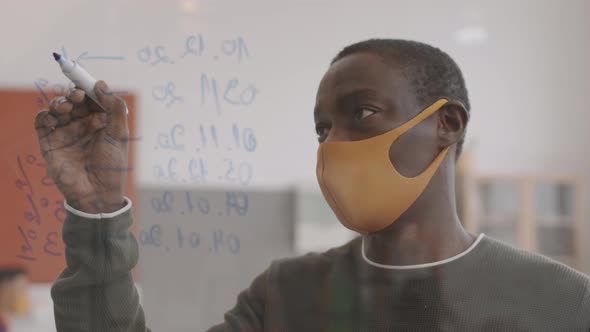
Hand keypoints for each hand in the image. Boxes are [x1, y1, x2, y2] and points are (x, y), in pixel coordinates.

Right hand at [34, 81, 128, 213]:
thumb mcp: (119, 134)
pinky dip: (45, 114)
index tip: (89, 82)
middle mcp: (82, 125)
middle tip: (78, 96)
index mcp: (100, 122)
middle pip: (73, 100)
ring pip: (56, 107)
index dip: (90, 88)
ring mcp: (65, 132)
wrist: (96, 193)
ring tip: (66, 107)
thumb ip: (114, 108)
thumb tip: (101, 84)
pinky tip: (54, 118)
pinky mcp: (50, 142)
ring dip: (59, 102)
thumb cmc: (112, 166)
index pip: (93, 98)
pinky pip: (42, 122)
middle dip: (74, 93)